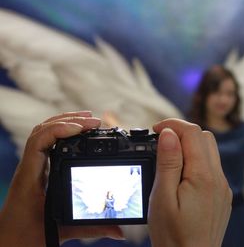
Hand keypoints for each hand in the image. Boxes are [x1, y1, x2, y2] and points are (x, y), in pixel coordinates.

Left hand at [0, 111, 123, 246]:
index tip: (83, 128)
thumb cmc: (25, 237)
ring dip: (65, 122)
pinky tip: (76, 133)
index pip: (39, 142)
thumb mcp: (60, 232)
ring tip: (89, 120)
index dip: (60, 129)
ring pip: (43, 133)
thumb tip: (119, 232)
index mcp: (30, 178)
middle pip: (43, 130)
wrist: (7, 242)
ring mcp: (31, 167)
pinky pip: (46, 142)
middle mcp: (29, 168)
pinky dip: (61, 133)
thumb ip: (91, 230)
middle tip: (95, 121)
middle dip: (69, 121)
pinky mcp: (37, 169)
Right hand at [149, 118, 231, 246]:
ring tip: (169, 159)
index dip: (173, 125)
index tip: (155, 129)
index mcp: (204, 176)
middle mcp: (218, 179)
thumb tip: (169, 134)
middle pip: (205, 138)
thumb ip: (168, 162)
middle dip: (182, 133)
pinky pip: (212, 167)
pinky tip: (182, 176)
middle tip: (161, 143)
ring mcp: (223, 187)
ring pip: (210, 151)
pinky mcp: (222, 195)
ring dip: (190, 147)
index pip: (193, 133)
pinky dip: (197, 161)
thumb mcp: (163, 198)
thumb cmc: (173, 235)